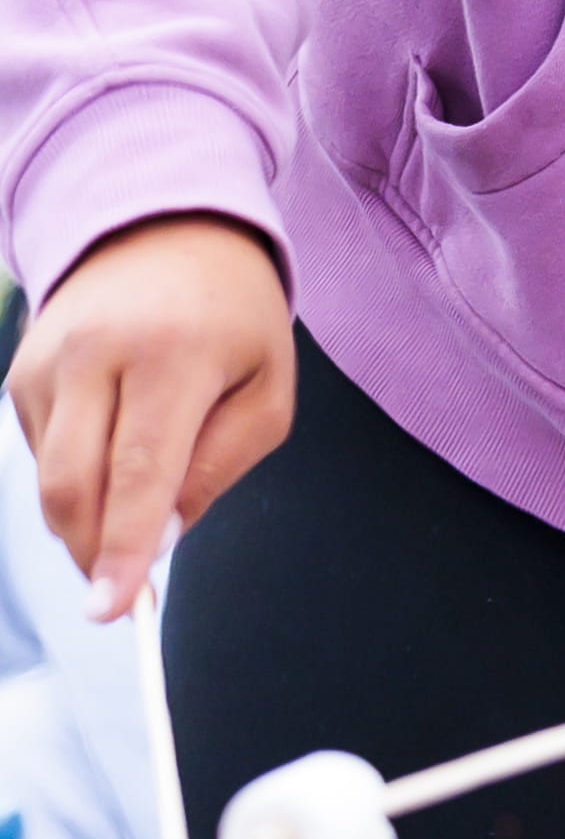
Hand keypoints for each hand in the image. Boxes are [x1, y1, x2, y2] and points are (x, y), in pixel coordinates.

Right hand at [9, 214, 294, 618]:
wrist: (167, 228)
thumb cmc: (233, 317)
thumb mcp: (266, 385)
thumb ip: (219, 467)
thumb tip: (153, 541)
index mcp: (176, 353)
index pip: (140, 470)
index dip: (122, 548)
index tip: (113, 610)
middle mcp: (97, 353)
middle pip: (73, 486)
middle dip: (92, 553)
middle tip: (120, 594)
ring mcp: (47, 361)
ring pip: (49, 479)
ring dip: (85, 518)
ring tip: (134, 505)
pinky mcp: (20, 371)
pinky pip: (41, 453)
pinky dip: (75, 476)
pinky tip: (113, 447)